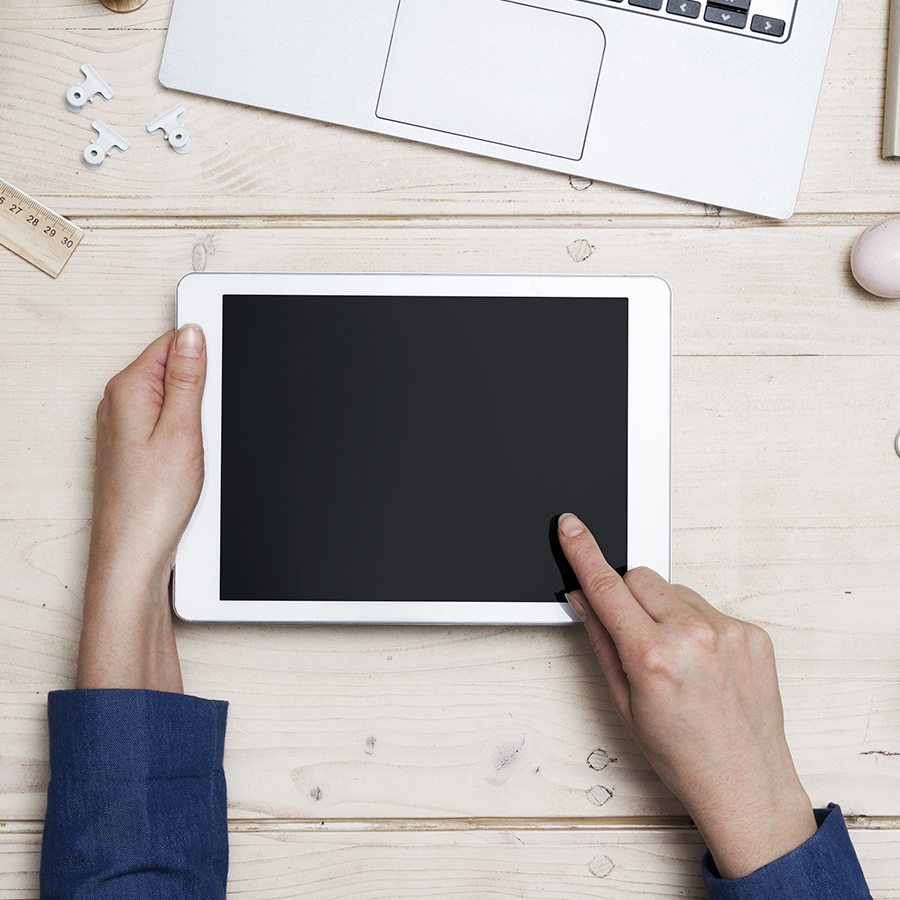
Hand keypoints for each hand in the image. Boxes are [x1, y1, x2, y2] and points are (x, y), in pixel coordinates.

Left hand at [77, 326, 206, 691]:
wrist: (133, 555)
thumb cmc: (151, 503)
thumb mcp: (182, 431)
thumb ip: (187, 378)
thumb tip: (192, 334)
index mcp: (128, 390)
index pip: (172, 343)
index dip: (205, 354)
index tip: (223, 375)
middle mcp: (120, 404)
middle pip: (173, 369)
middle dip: (202, 388)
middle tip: (209, 424)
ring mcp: (126, 426)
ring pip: (175, 399)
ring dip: (197, 415)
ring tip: (200, 447)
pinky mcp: (135, 447)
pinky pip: (169, 423)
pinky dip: (188, 435)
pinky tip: (194, 458)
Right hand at [557, 513, 815, 879]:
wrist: (744, 782)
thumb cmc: (682, 754)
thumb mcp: (623, 701)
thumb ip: (601, 639)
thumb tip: (584, 598)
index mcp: (653, 657)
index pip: (606, 587)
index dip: (583, 552)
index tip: (572, 527)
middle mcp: (693, 636)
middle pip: (641, 578)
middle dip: (626, 595)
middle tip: (633, 633)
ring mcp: (728, 632)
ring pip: (675, 590)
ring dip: (664, 610)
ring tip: (674, 657)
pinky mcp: (752, 632)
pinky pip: (708, 608)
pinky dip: (696, 625)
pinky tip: (702, 662)